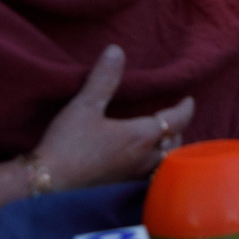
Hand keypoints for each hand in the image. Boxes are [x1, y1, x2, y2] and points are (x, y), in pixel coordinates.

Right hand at [25, 46, 193, 191]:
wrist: (48, 183)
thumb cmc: (68, 144)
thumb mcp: (85, 106)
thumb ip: (104, 78)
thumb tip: (116, 50)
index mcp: (141, 136)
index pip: (175, 120)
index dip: (185, 109)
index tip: (189, 100)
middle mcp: (145, 158)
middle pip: (175, 143)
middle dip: (178, 129)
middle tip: (175, 118)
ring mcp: (134, 176)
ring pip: (164, 163)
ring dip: (169, 150)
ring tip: (164, 140)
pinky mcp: (122, 187)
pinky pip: (150, 176)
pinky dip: (155, 166)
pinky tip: (142, 163)